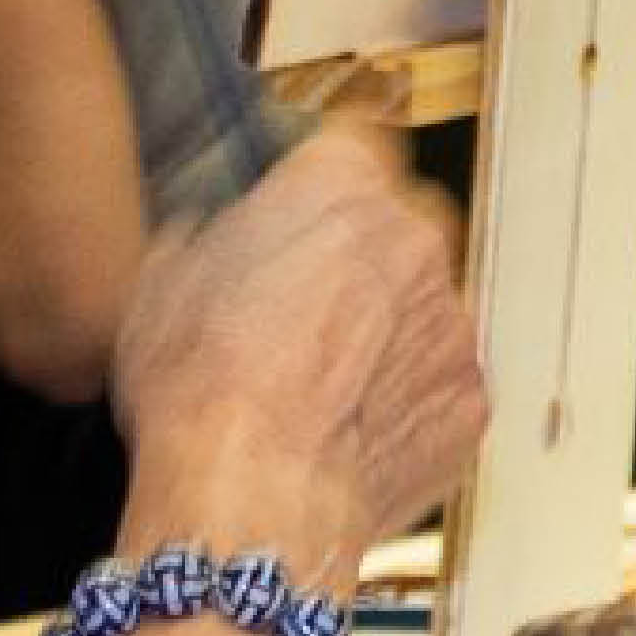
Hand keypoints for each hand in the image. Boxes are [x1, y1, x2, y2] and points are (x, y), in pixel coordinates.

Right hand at [113, 117, 487, 587]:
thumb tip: (215, 238)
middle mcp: (412, 237)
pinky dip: (409, 400)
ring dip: (388, 335)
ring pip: (426, 308)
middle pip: (403, 225)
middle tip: (310, 312)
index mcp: (337, 185)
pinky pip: (442, 381)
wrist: (252, 494)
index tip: (319, 204)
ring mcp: (451, 318)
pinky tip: (351, 430)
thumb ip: (212, 237)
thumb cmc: (203, 390)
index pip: (358, 142)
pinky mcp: (471, 393)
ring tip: (323, 386)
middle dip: (366, 259)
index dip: (331, 181)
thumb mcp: (163, 283)